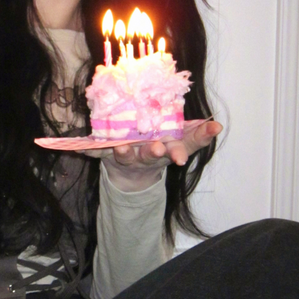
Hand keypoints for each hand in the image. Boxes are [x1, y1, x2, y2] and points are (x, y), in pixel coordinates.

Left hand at [84, 120, 222, 192]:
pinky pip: (97, 153)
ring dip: (124, 152)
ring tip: (121, 148)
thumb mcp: (182, 140)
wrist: (132, 172)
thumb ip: (198, 133)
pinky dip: (89, 151)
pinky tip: (81, 149)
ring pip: (126, 156)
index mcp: (168, 150)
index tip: (191, 148)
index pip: (182, 149)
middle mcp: (148, 155)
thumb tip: (216, 126)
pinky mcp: (108, 155)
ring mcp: (128, 156)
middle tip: (156, 148)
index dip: (186, 148)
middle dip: (153, 152)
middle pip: (152, 155)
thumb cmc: (160, 146)